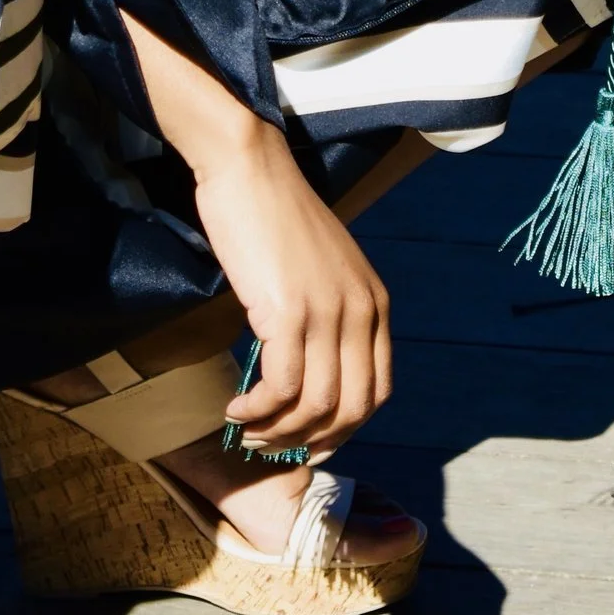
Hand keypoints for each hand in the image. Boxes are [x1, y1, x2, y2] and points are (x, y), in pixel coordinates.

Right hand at [192, 120, 393, 457]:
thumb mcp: (321, 270)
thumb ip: (329, 316)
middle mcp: (361, 311)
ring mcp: (327, 312)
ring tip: (247, 431)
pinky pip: (281, 386)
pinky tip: (235, 409)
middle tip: (273, 447)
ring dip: (279, 432)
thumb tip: (308, 377)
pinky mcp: (287, 311)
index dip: (344, 429)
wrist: (248, 168)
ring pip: (315, 406)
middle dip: (311, 441)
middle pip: (352, 409)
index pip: (377, 391)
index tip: (308, 442)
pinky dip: (258, 410)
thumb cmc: (274, 217)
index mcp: (375, 302)